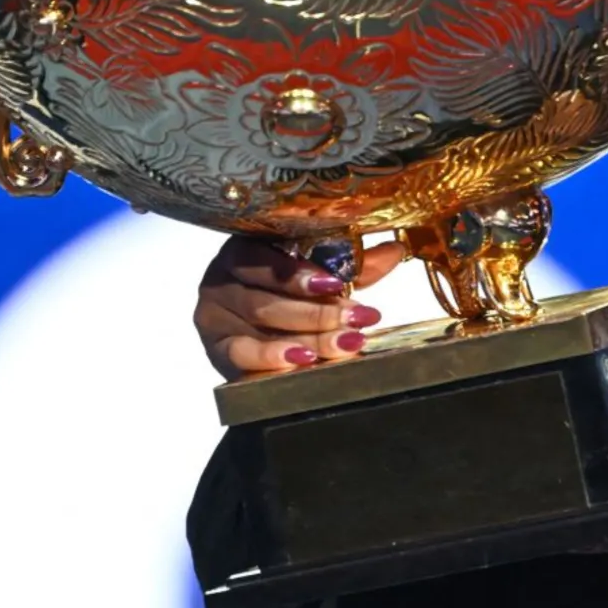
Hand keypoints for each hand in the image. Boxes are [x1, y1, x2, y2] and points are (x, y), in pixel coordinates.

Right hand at [193, 234, 405, 381]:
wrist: (245, 317)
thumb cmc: (282, 283)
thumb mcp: (317, 268)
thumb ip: (351, 262)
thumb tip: (395, 251)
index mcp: (244, 245)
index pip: (268, 259)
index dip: (301, 274)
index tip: (339, 285)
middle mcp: (221, 278)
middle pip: (269, 299)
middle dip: (317, 313)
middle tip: (357, 321)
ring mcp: (213, 316)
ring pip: (261, 328)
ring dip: (306, 338)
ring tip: (343, 344)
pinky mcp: (215, 349)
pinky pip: (240, 356)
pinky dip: (271, 359)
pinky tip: (301, 361)